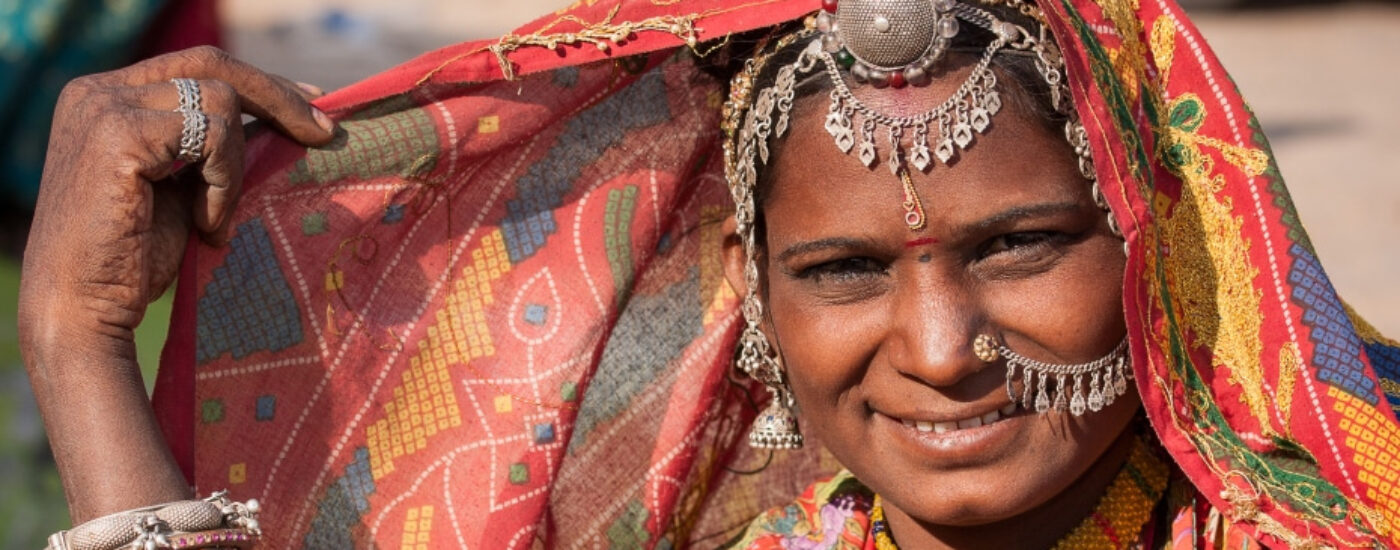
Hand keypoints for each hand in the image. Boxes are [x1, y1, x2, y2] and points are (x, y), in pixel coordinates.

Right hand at [18, 45, 335, 521]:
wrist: (84, 310)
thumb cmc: (133, 258)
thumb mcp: (181, 185)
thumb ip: (211, 146)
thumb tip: (284, 117)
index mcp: (106, 96)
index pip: (197, 64)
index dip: (261, 82)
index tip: (313, 105)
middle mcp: (97, 91)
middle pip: (211, 64)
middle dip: (277, 97)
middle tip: (325, 132)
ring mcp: (104, 108)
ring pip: (220, 101)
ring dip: (235, 166)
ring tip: (214, 219)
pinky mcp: (119, 135)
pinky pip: (211, 136)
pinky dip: (224, 182)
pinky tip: (206, 225)